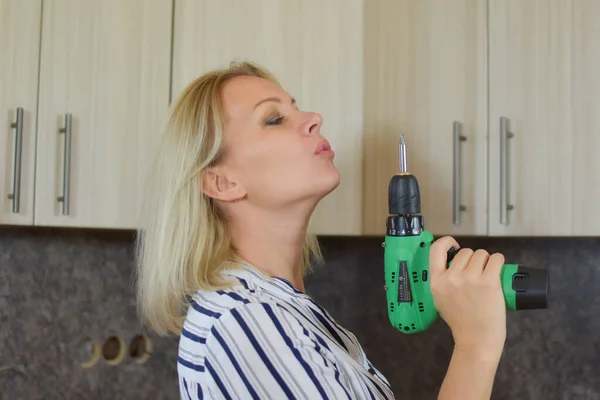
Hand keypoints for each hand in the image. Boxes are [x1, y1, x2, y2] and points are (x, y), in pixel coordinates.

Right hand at [429, 236, 506, 358]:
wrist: (476, 339)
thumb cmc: (460, 321)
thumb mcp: (440, 299)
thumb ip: (443, 281)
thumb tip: (455, 264)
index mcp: (437, 281)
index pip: (436, 249)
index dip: (447, 242)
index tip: (455, 246)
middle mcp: (452, 277)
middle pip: (465, 252)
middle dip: (473, 259)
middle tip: (477, 274)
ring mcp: (470, 279)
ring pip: (481, 254)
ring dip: (486, 261)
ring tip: (487, 275)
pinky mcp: (489, 281)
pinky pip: (496, 259)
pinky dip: (498, 262)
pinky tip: (497, 270)